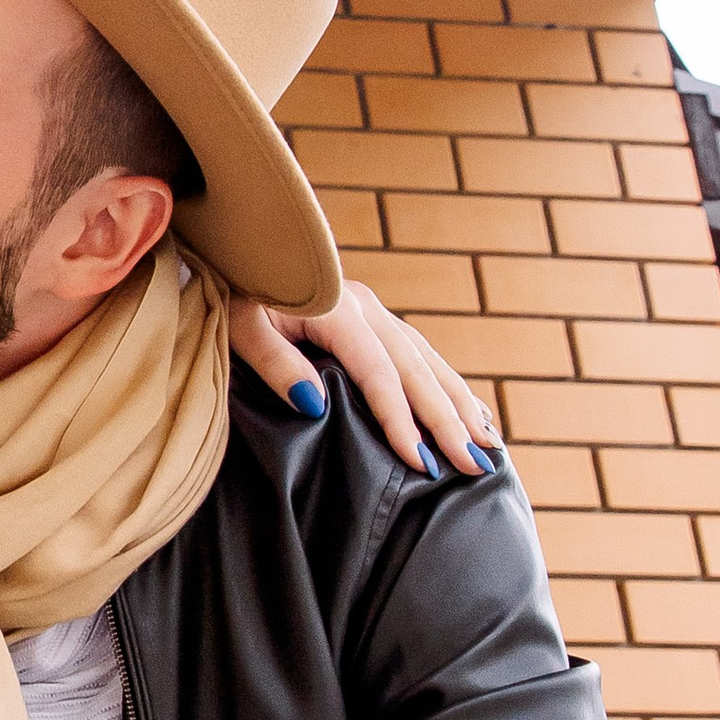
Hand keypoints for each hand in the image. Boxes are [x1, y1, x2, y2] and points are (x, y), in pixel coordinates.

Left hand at [232, 277, 498, 477]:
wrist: (232, 253)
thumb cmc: (230, 296)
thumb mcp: (239, 326)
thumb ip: (275, 362)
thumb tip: (315, 404)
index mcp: (337, 308)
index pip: (379, 374)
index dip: (401, 420)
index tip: (421, 462)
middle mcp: (366, 307)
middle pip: (416, 371)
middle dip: (448, 422)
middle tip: (475, 466)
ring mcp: (374, 311)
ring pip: (428, 362)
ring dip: (460, 406)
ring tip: (489, 447)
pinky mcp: (373, 319)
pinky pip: (421, 355)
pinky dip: (449, 386)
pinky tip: (471, 411)